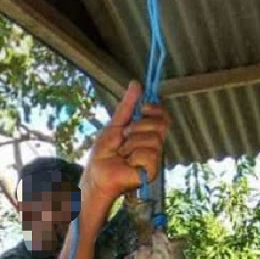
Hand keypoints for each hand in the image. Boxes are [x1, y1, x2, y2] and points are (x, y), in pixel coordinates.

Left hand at [82, 80, 169, 200]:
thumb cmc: (103, 154)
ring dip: (132, 143)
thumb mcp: (114, 126)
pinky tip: (127, 163)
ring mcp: (154, 158)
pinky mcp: (151, 171)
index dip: (155, 109)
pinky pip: (149, 155)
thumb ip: (127, 106)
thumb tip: (136, 84)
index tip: (142, 109)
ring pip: (154, 139)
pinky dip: (134, 157)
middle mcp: (153, 145)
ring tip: (122, 153)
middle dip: (139, 126)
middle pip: (161, 125)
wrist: (96, 174)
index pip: (163, 116)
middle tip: (125, 135)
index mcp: (146, 133)